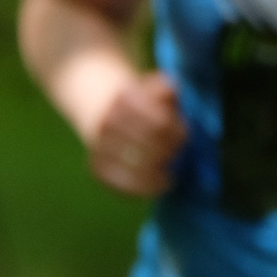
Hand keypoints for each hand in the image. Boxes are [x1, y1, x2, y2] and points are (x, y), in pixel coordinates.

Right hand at [87, 70, 186, 195]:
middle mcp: (107, 121)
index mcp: (124, 98)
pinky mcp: (95, 168)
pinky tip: (159, 183)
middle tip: (175, 153)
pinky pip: (122, 184)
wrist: (104, 114)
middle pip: (151, 147)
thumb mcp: (155, 90)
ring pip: (137, 168)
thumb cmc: (144, 106)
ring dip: (159, 170)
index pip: (160, 124)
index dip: (177, 133)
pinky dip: (145, 187)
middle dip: (168, 152)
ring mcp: (98, 146)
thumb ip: (165, 88)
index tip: (181, 136)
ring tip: (166, 167)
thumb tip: (169, 88)